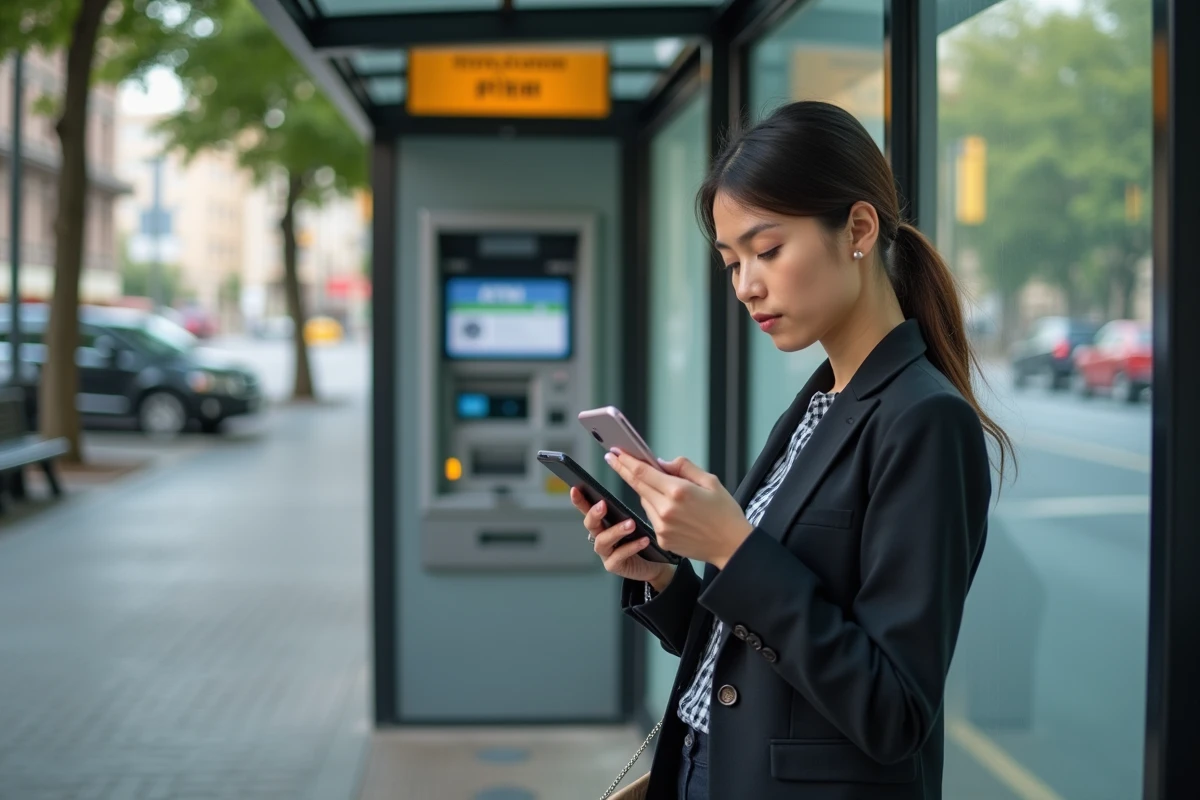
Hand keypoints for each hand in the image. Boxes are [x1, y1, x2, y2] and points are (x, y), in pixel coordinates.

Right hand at [570, 487, 674, 586]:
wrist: (655, 564)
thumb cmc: (645, 537)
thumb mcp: (639, 518)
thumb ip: (633, 503)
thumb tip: (637, 477)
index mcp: (603, 523)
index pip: (587, 508)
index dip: (579, 500)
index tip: (575, 488)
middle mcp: (601, 536)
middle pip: (590, 524)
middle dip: (594, 514)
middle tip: (603, 505)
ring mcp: (605, 552)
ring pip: (603, 540)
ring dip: (616, 530)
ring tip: (631, 524)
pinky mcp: (614, 565)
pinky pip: (619, 556)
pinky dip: (631, 547)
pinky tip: (644, 540)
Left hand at [605, 451, 753, 568]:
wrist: (731, 546)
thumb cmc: (724, 513)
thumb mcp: (710, 481)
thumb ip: (683, 467)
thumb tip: (661, 463)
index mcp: (679, 492)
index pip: (643, 472)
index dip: (626, 461)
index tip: (615, 452)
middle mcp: (666, 510)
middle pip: (637, 485)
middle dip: (623, 470)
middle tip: (613, 458)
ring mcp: (662, 527)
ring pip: (644, 501)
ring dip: (647, 491)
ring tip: (667, 491)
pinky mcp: (662, 539)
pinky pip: (652, 517)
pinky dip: (656, 508)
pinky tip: (673, 510)